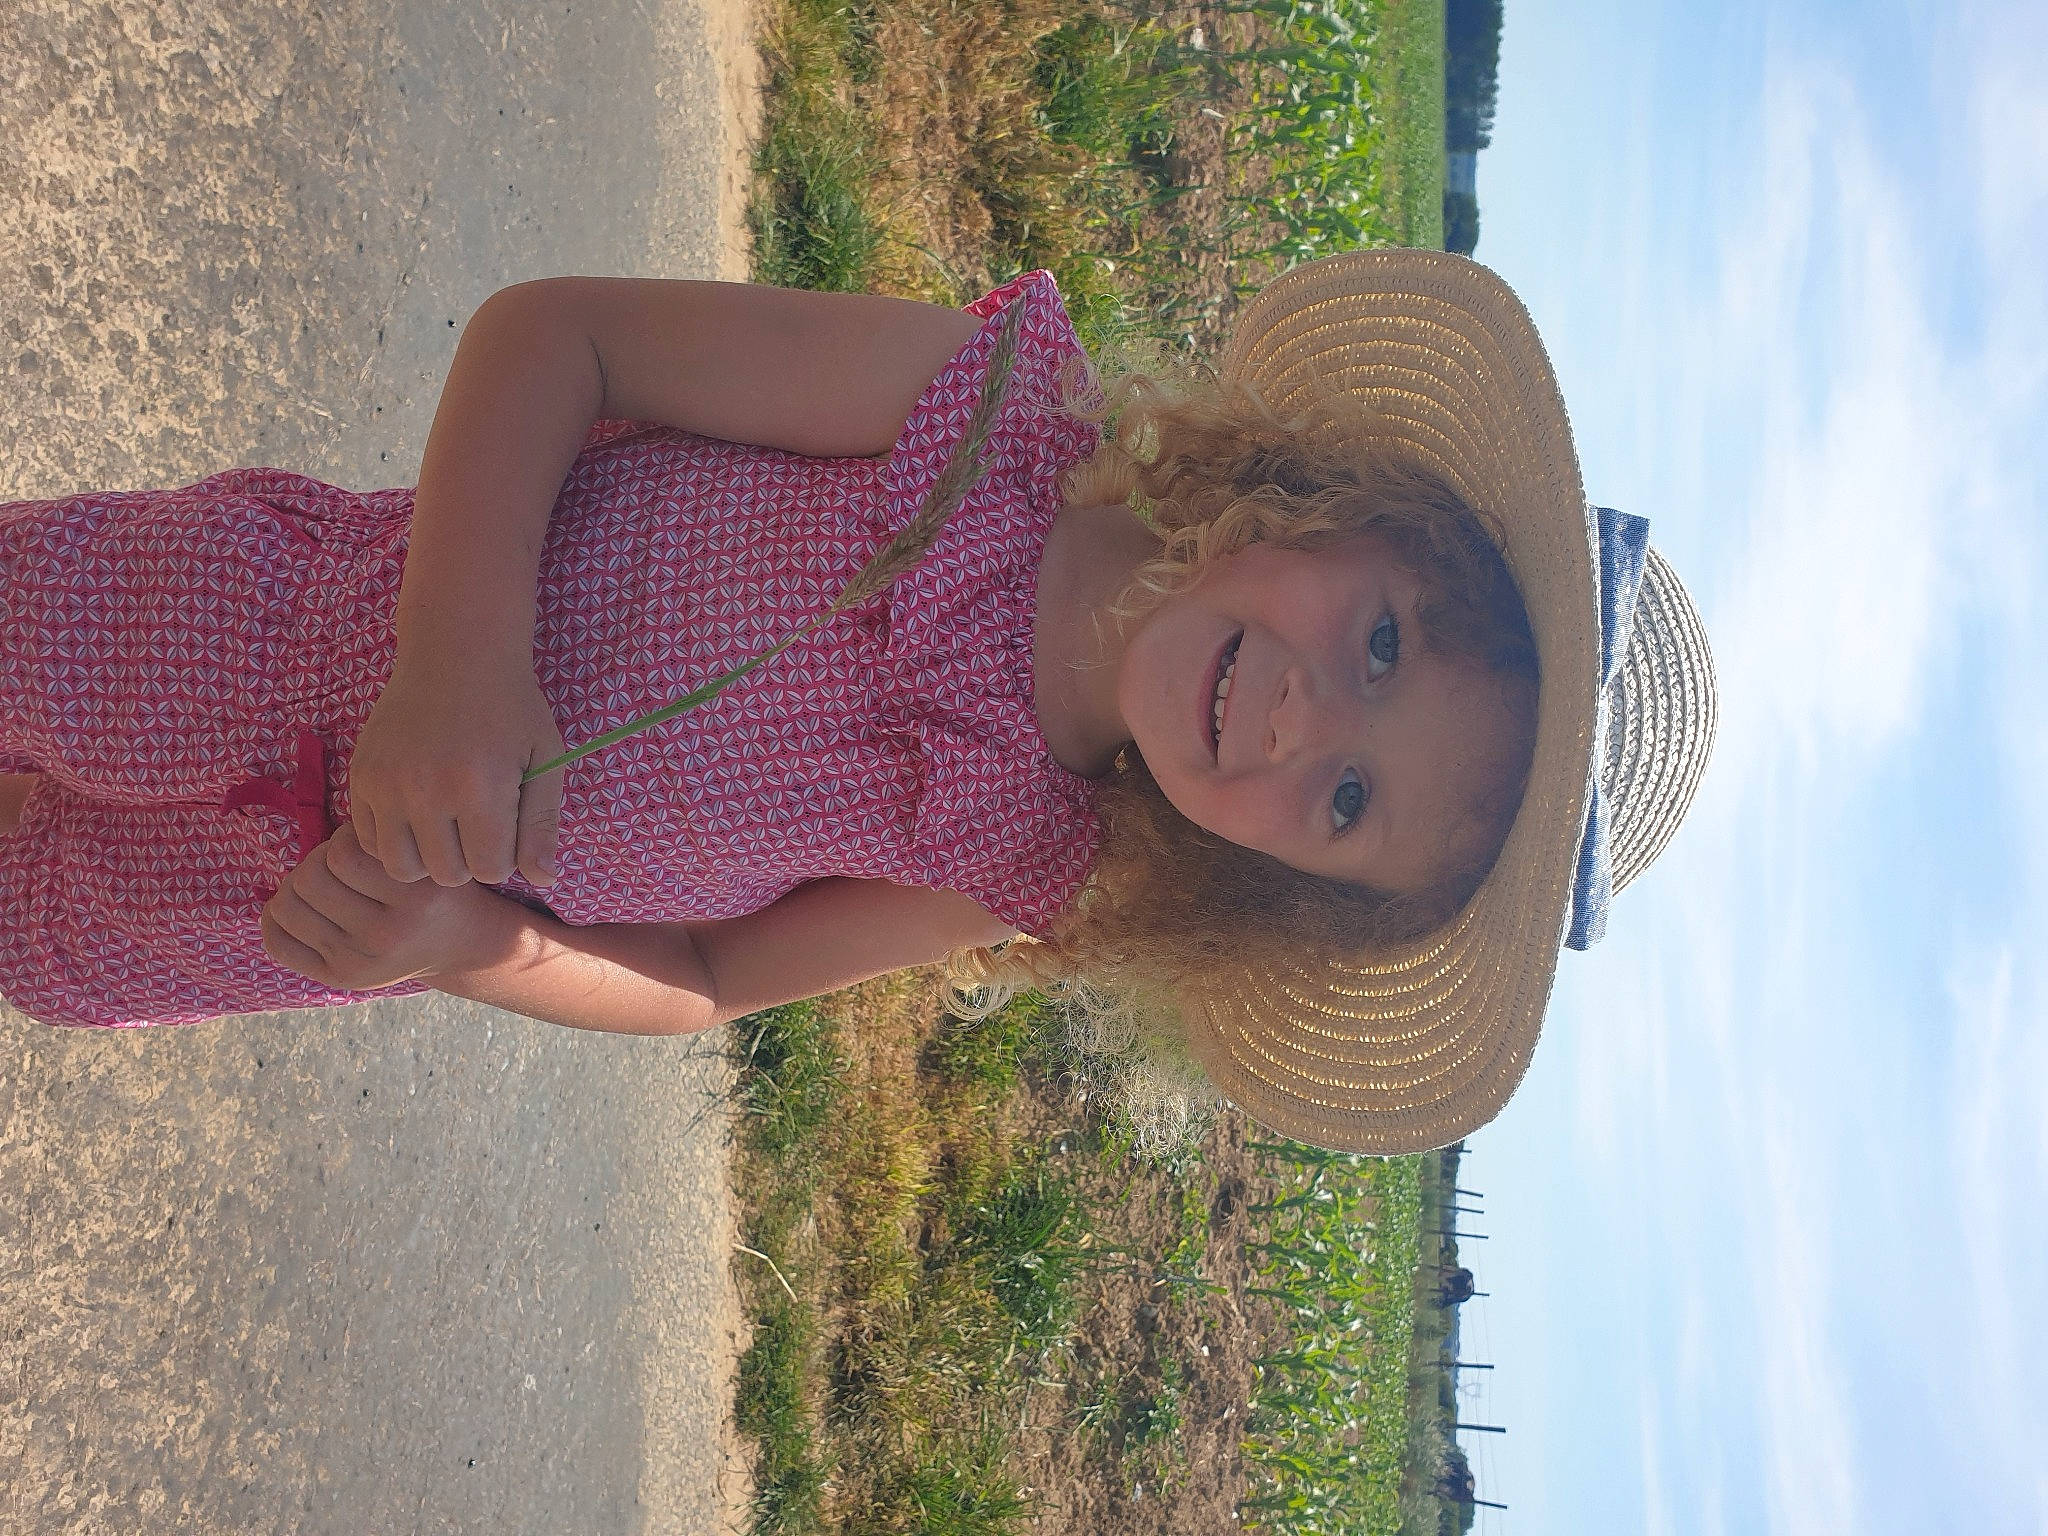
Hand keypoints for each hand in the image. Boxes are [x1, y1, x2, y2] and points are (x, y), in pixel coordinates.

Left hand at [261, 820, 512, 989]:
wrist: (462, 945)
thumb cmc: (441, 888)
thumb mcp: (431, 858)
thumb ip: (387, 841)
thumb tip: (325, 838)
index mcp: (416, 900)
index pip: (342, 854)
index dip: (342, 837)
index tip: (359, 842)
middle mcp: (387, 937)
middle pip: (308, 880)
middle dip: (316, 860)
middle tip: (336, 863)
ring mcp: (359, 963)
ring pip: (287, 907)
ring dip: (296, 884)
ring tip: (321, 884)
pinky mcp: (340, 979)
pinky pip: (277, 942)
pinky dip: (276, 918)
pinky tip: (302, 908)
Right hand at [347, 649, 565, 886]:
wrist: (456, 652)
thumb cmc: (511, 707)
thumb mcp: (544, 759)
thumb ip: (542, 823)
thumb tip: (542, 882)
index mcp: (479, 787)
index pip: (490, 870)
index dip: (503, 856)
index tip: (505, 825)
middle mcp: (426, 790)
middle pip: (446, 875)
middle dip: (468, 858)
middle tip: (476, 821)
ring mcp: (386, 784)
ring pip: (402, 868)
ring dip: (427, 856)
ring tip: (445, 823)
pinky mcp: (360, 776)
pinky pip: (369, 840)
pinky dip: (393, 837)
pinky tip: (416, 810)